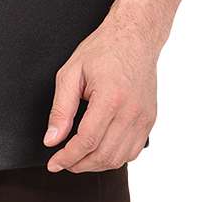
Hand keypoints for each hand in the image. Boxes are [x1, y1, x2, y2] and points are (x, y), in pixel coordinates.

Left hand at [42, 10, 157, 172]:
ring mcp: (144, 118)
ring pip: (120, 159)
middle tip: (63, 161)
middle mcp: (131, 112)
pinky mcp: (150, 120)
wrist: (134, 37)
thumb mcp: (71, 72)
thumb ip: (61, 109)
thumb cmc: (104, 49)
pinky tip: (100, 150)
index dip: (67, 157)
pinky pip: (133, 151)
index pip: (87, 141)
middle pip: (103, 155)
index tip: (54, 163)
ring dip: (96, 165)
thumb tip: (52, 138)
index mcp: (110, 98)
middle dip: (79, 164)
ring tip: (79, 158)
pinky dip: (115, 158)